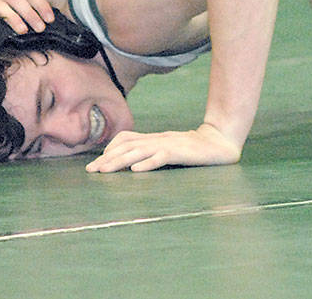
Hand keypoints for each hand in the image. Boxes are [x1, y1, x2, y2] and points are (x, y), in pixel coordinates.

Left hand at [84, 123, 241, 172]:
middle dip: (107, 159)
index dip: (108, 150)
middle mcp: (158, 139)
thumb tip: (130, 163)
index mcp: (154, 139)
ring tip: (105, 171)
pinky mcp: (181, 153)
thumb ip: (152, 152)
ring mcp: (169, 145)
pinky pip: (162, 156)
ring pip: (139, 151)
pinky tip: (136, 170)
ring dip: (120, 161)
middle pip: (127, 146)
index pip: (125, 139)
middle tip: (91, 171)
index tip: (96, 166)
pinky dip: (148, 163)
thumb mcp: (168, 148)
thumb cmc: (193, 148)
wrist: (220, 142)